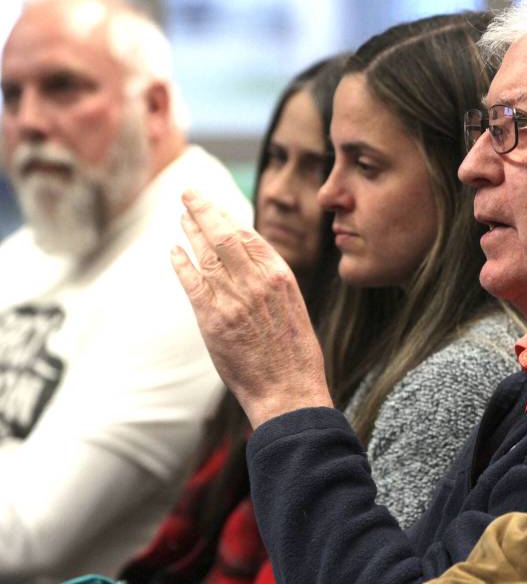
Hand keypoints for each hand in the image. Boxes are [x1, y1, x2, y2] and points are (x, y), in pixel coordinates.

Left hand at [170, 189, 332, 427]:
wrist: (289, 389)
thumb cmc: (295, 355)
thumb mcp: (293, 308)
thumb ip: (271, 285)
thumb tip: (251, 267)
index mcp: (281, 276)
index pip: (249, 235)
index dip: (228, 217)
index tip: (215, 206)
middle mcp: (256, 281)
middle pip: (224, 235)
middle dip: (204, 210)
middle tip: (189, 194)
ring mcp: (233, 299)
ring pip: (206, 254)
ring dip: (191, 232)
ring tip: (181, 216)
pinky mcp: (213, 319)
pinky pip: (192, 282)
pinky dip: (181, 263)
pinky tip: (173, 251)